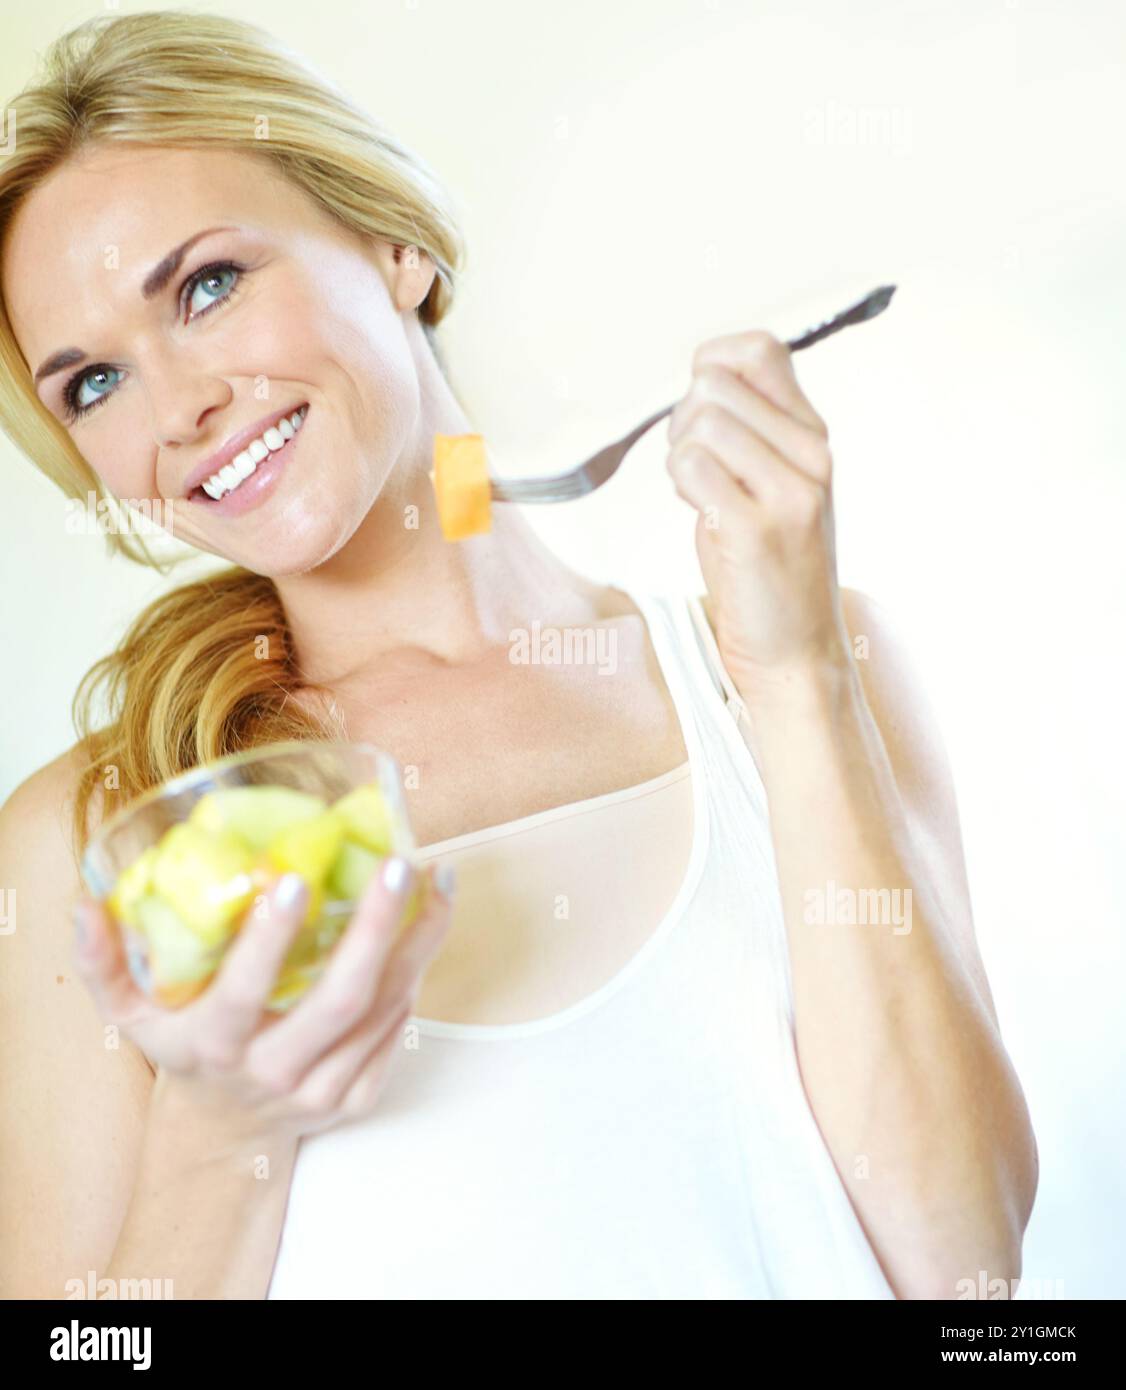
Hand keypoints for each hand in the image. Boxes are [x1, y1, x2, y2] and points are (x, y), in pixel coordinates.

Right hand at [72, 858, 453, 1144]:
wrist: (223, 1135)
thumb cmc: (182, 1051)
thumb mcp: (130, 1014)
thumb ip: (103, 960)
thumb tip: (84, 900)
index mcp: (216, 1045)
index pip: (245, 992)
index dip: (269, 940)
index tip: (293, 878)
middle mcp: (273, 1071)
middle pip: (339, 999)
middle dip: (375, 928)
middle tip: (400, 863)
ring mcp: (322, 1089)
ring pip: (383, 1010)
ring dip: (418, 941)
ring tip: (438, 879)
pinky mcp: (359, 1096)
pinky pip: (396, 1029)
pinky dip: (415, 974)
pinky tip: (427, 923)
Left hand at [665, 330, 854, 703]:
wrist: (794, 652)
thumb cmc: (766, 571)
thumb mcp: (767, 485)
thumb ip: (744, 433)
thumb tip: (698, 384)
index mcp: (813, 435)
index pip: (759, 348)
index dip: (711, 367)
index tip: (703, 415)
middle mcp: (812, 454)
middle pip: (712, 384)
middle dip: (683, 424)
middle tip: (699, 473)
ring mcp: (791, 490)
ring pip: (698, 424)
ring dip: (680, 460)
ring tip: (705, 498)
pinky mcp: (758, 527)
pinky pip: (691, 466)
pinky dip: (683, 487)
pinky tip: (705, 516)